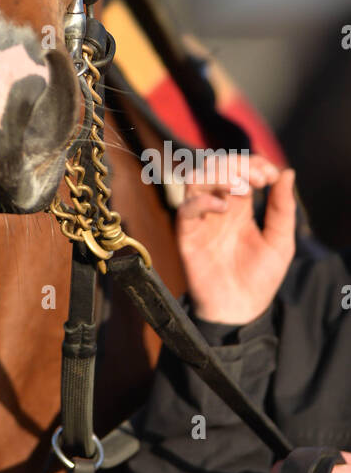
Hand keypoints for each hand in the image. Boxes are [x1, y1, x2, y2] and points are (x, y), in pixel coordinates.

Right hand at [175, 155, 295, 324]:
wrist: (240, 309)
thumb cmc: (260, 278)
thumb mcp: (280, 241)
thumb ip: (282, 208)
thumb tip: (287, 172)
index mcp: (239, 205)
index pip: (239, 168)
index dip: (253, 163)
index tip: (270, 174)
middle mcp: (217, 206)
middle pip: (216, 166)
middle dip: (238, 165)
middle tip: (259, 180)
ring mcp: (200, 218)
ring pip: (196, 178)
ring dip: (219, 175)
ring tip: (242, 188)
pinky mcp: (187, 234)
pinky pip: (185, 207)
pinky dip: (202, 200)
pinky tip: (223, 206)